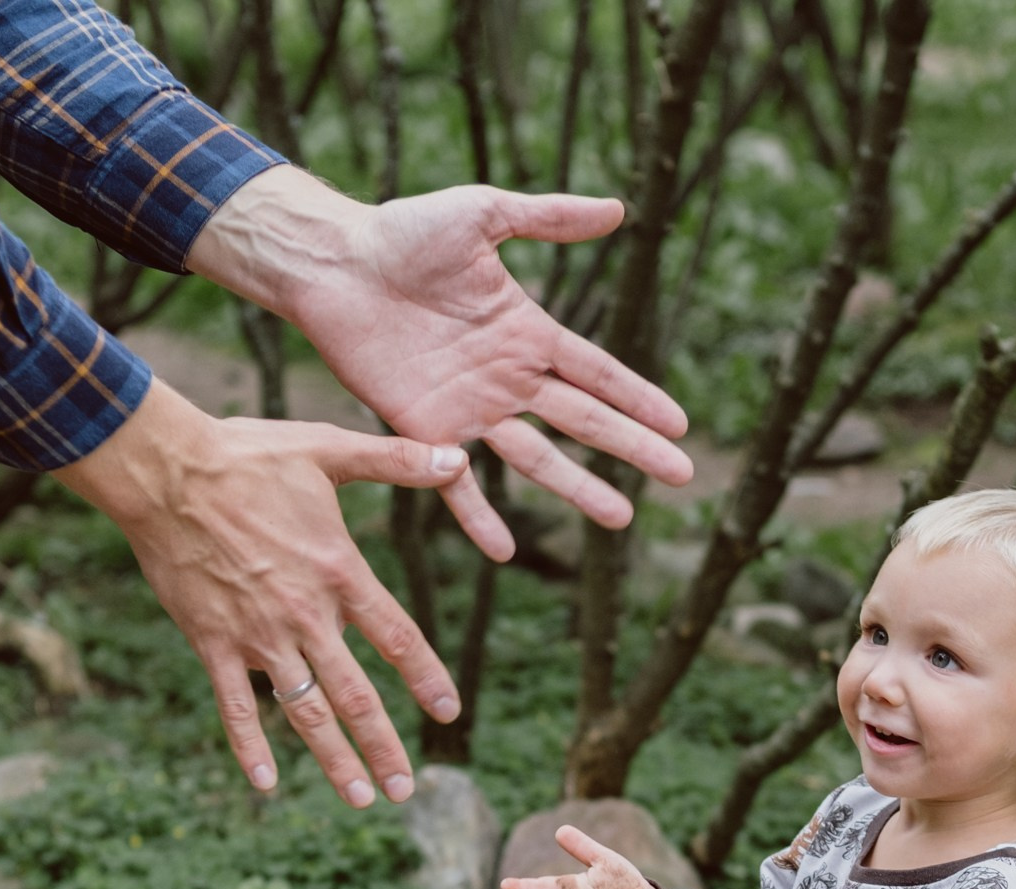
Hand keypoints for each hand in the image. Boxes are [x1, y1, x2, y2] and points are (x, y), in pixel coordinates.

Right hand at [54, 381, 468, 804]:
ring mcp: (258, 635)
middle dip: (384, 748)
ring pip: (305, 712)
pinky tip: (266, 784)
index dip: (426, 678)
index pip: (398, 637)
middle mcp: (305, 615)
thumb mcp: (327, 448)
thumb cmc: (246, 456)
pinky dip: (251, 747)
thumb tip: (459, 457)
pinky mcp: (213, 643)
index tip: (450, 712)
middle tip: (405, 791)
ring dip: (334, 760)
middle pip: (357, 695)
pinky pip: (235, 707)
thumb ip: (395, 460)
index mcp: (338, 572)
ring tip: (359, 797)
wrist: (166, 472)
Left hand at [188, 169, 694, 556]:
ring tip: (620, 518)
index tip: (680, 426)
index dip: (638, 398)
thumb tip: (619, 211)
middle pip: (583, 420)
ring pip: (535, 458)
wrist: (333, 263)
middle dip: (632, 448)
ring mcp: (466, 409)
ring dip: (577, 488)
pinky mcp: (421, 430)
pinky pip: (455, 483)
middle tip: (682, 477)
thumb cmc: (401, 232)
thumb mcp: (483, 213)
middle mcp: (505, 377)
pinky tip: (504, 552)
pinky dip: (477, 517)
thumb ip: (548, 217)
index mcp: (525, 331)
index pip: (597, 372)